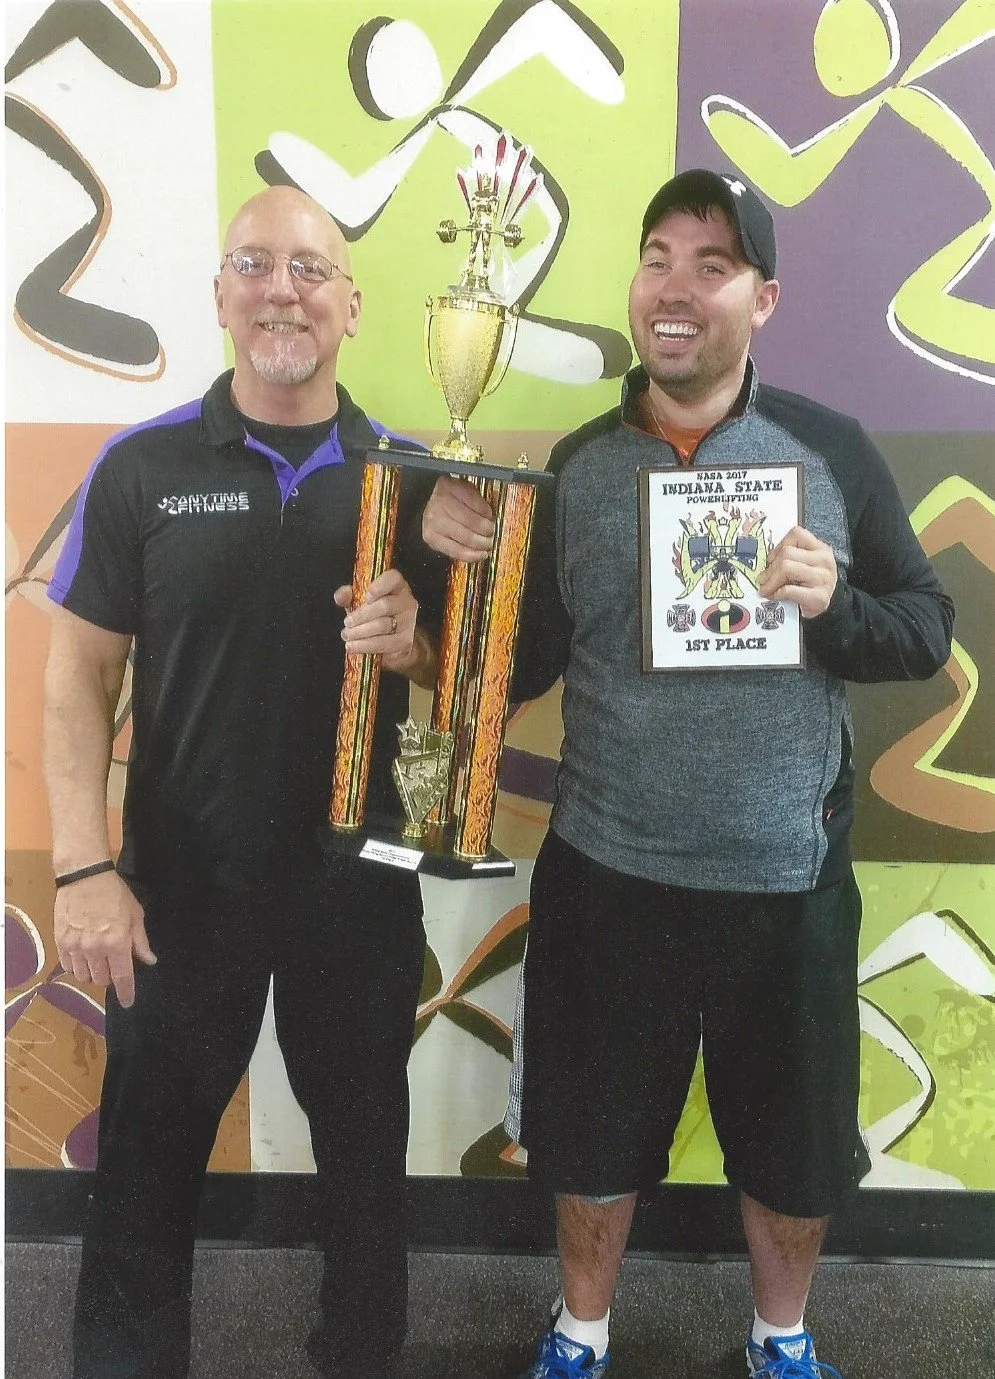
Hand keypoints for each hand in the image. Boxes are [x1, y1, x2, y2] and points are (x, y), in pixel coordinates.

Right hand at [54, 870, 155, 1007]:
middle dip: (109, 978)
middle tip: (113, 965)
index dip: (126, 993)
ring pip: (83, 976)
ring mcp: (75, 947)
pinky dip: (76, 966)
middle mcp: (95, 949)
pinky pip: (67, 966)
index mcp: (117, 943)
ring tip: (97, 960)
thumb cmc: (115, 894)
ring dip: (92, 973)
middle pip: (101, 980)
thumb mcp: (135, 915)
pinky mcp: (61, 942)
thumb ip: (141, 941)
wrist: (84, 877)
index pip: (123, 978)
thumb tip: (149, 961)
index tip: (127, 1003)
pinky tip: (82, 956)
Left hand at [335, 568, 418, 672]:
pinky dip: (365, 645)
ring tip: (347, 635)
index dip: (380, 586)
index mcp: (396, 586)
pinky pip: (383, 643)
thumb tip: (341, 595)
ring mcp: (408, 622)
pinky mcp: (405, 641)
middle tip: (347, 622)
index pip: (393, 579)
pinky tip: (354, 646)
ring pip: (383, 625)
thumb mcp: (360, 602)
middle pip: (385, 605)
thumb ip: (349, 596)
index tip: (367, 596)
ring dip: (361, 631)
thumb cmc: (375, 616)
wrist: (392, 642)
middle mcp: (406, 602)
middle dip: (362, 615)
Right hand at [421, 475, 493, 561]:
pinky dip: (472, 555)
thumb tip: (495, 515)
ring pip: (465, 537)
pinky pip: (456, 550)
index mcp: (449, 486)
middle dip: (487, 529)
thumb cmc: (452, 501)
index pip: (473, 500)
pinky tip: (482, 554)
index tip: (492, 518)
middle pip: (471, 520)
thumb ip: (478, 499)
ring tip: (489, 544)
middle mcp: (439, 503)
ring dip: (482, 543)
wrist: (430, 511)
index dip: (486, 511)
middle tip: (493, 533)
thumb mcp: (464, 491)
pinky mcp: (432, 538)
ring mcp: (434, 522)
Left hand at [758, 525, 837, 618]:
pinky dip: (778, 593)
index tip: (770, 560)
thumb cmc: (808, 584)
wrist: (823, 607)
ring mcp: (823, 578)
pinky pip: (789, 589)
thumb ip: (788, 557)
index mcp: (820, 548)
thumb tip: (763, 561)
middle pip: (787, 553)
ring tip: (766, 589)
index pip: (796, 534)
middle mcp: (824, 560)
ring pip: (786, 568)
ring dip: (771, 581)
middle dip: (769, 568)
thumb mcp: (802, 564)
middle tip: (762, 579)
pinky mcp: (819, 596)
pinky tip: (776, 596)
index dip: (778, 546)